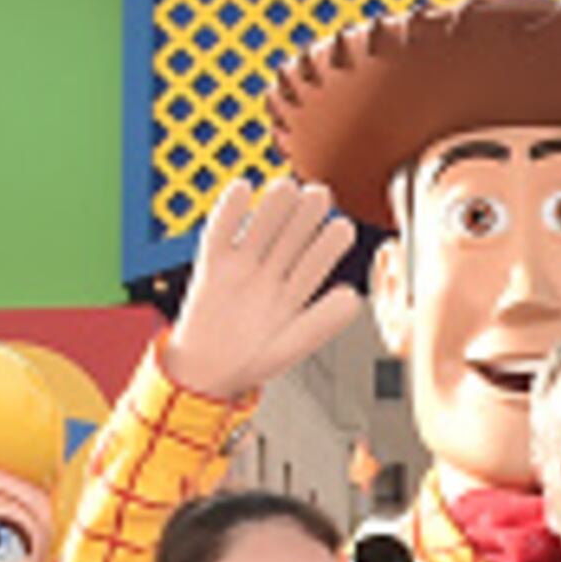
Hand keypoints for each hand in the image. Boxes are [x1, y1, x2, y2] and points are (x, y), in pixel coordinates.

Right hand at [165, 176, 364, 403]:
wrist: (207, 374)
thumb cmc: (252, 360)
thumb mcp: (293, 345)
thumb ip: (322, 322)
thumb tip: (353, 296)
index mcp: (292, 293)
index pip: (314, 263)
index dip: (328, 245)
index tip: (343, 227)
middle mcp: (269, 274)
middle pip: (289, 239)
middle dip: (304, 217)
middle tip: (320, 194)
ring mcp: (241, 267)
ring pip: (259, 231)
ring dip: (272, 208)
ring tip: (287, 187)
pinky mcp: (212, 265)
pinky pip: (219, 235)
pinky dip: (228, 213)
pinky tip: (241, 188)